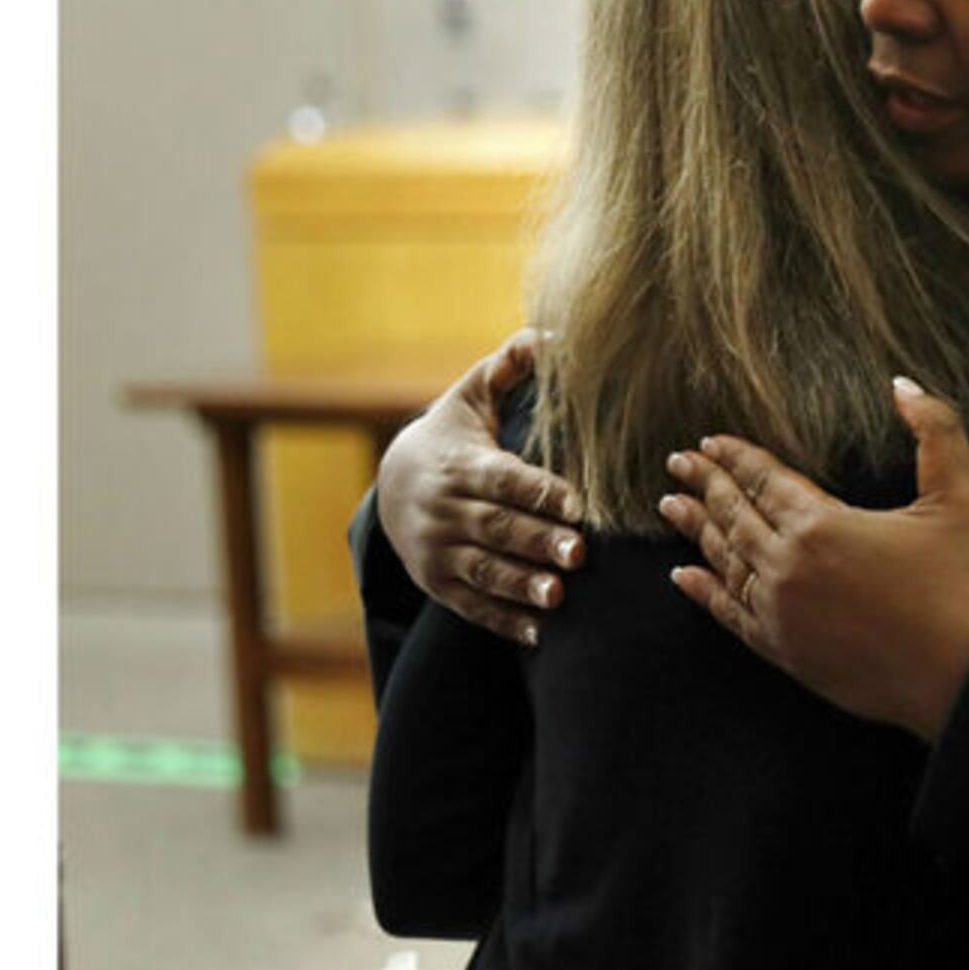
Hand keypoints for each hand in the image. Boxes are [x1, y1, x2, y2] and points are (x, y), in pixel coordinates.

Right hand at [377, 330, 588, 646]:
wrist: (389, 486)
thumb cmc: (450, 437)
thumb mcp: (469, 399)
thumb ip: (508, 369)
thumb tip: (553, 334)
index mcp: (462, 465)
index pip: (503, 479)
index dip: (538, 491)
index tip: (576, 502)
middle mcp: (447, 510)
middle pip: (496, 528)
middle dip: (537, 541)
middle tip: (579, 553)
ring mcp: (439, 551)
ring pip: (483, 570)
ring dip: (521, 585)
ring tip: (558, 597)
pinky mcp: (438, 583)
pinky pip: (471, 606)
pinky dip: (502, 621)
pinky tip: (537, 634)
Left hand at [662, 378, 968, 740]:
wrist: (967, 677)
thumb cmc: (967, 587)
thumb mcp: (961, 498)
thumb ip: (936, 432)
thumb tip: (903, 384)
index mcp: (820, 524)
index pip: (763, 480)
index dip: (735, 458)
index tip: (707, 443)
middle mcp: (787, 567)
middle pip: (733, 516)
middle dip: (704, 485)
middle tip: (676, 464)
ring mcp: (780, 613)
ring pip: (724, 561)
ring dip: (697, 531)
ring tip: (671, 507)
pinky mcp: (784, 652)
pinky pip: (730, 614)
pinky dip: (703, 591)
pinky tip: (683, 577)